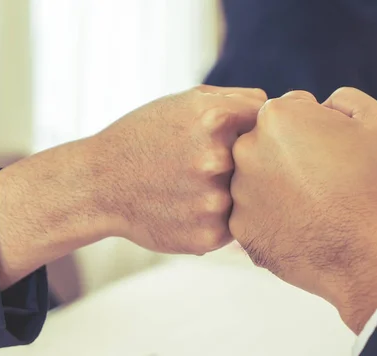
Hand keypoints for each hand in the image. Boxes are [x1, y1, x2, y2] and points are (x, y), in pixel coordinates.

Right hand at [86, 85, 266, 253]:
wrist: (100, 185)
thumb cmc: (146, 137)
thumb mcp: (185, 101)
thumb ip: (236, 99)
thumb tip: (276, 111)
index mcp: (214, 119)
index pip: (264, 122)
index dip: (248, 128)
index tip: (226, 135)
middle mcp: (217, 161)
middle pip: (260, 162)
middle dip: (242, 162)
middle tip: (203, 165)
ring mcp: (213, 202)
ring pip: (248, 196)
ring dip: (231, 193)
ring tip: (192, 187)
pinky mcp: (209, 237)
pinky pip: (233, 224)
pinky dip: (218, 217)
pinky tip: (189, 209)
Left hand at [229, 89, 376, 332]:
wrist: (370, 258)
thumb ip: (344, 99)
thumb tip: (324, 105)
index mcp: (276, 117)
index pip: (291, 110)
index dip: (317, 127)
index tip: (334, 150)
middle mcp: (246, 151)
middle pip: (269, 142)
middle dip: (292, 153)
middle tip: (325, 178)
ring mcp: (240, 193)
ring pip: (260, 179)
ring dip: (281, 185)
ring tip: (317, 205)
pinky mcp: (241, 230)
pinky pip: (256, 214)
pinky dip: (275, 218)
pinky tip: (304, 226)